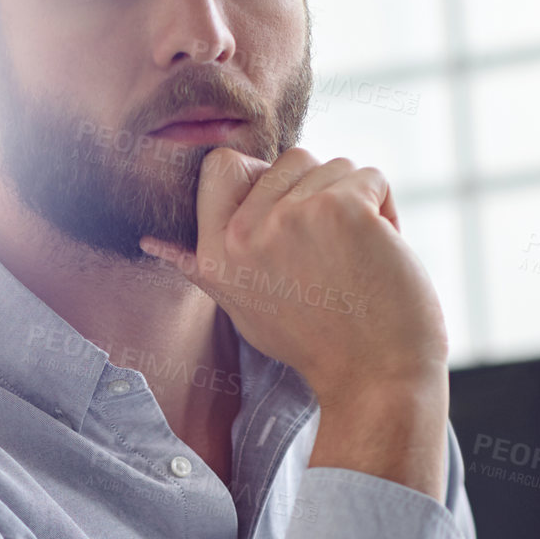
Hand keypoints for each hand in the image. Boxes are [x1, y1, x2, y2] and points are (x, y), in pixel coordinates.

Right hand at [139, 147, 449, 498]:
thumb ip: (207, 268)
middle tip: (337, 255)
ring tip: (360, 258)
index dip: (266, 178)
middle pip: (292, 159)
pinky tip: (384, 253)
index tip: (293, 221)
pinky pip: (373, 177)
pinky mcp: (342, 210)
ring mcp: (292, 216)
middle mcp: (245, 233)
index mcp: (216, 254)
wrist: (377, 380)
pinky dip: (388, 209)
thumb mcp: (244, 309)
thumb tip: (151, 242)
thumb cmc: (319, 346)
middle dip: (325, 195)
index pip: (222, 165)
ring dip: (360, 204)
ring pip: (336, 165)